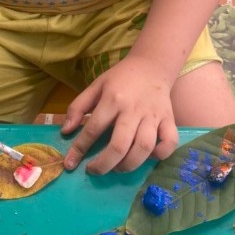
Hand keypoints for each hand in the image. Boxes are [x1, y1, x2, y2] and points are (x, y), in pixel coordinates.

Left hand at [61, 56, 179, 173]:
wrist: (152, 65)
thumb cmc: (120, 78)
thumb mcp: (95, 86)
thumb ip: (78, 107)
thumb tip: (65, 132)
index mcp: (112, 99)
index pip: (93, 129)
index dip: (79, 149)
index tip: (70, 163)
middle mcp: (133, 109)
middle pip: (120, 145)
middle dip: (104, 164)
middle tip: (94, 170)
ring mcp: (153, 116)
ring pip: (144, 148)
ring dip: (128, 165)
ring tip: (117, 167)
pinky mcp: (169, 119)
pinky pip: (169, 143)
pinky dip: (159, 155)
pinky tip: (147, 157)